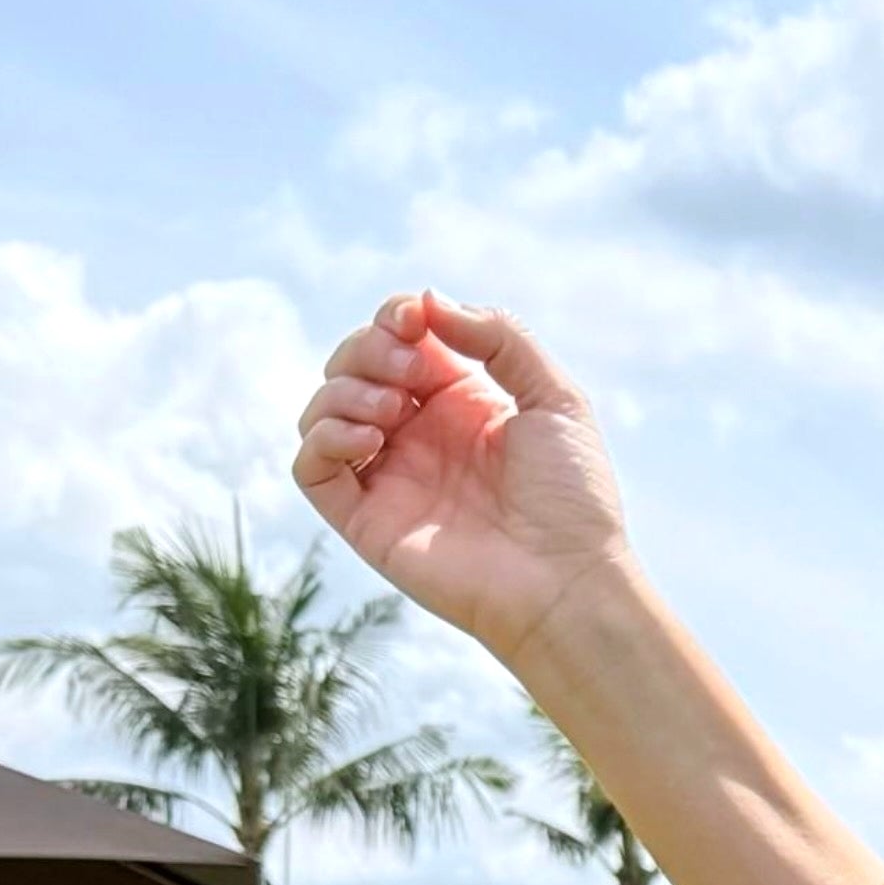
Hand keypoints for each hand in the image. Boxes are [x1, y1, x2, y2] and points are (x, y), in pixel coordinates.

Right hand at [293, 292, 632, 671]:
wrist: (566, 582)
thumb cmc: (573, 497)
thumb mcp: (555, 396)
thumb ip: (499, 337)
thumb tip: (428, 301)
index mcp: (460, 400)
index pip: (400, 337)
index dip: (395, 316)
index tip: (415, 320)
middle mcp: (418, 434)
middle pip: (354, 363)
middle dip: (369, 348)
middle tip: (409, 373)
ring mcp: (389, 475)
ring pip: (323, 408)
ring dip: (346, 389)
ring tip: (394, 413)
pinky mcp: (365, 519)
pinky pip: (310, 466)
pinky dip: (324, 437)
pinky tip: (372, 440)